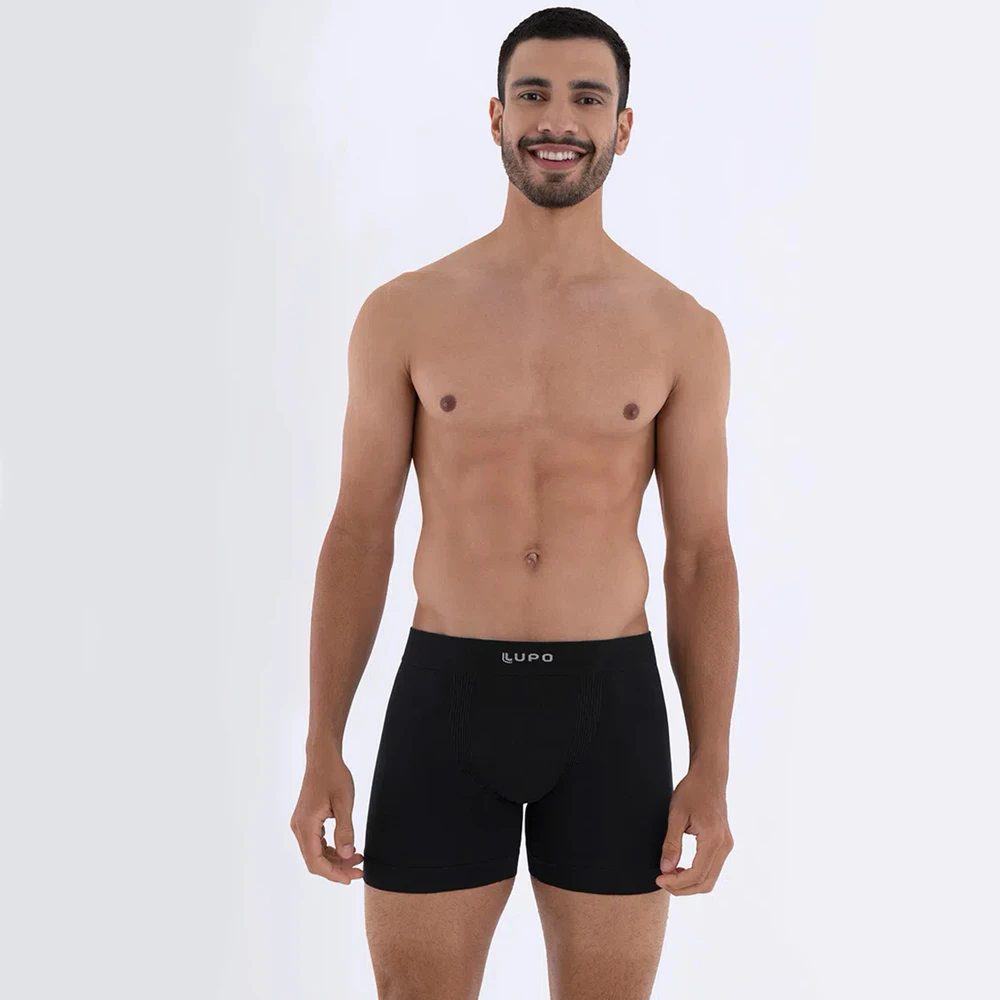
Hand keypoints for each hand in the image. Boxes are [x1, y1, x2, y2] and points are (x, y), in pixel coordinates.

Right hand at [290, 750, 364, 883]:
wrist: (323, 757)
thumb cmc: (334, 776)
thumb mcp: (344, 803)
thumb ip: (345, 830)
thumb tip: (347, 855)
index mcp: (306, 824)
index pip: (315, 860)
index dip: (333, 873)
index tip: (351, 879)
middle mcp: (299, 827)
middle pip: (314, 860)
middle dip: (336, 868)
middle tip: (359, 871)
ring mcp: (300, 823)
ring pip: (315, 852)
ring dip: (335, 859)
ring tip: (358, 858)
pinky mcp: (306, 820)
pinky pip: (316, 842)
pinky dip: (330, 849)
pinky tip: (347, 847)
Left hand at [656, 769, 732, 894]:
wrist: (709, 776)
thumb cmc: (692, 791)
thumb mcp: (676, 815)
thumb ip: (671, 844)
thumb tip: (666, 869)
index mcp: (713, 839)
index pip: (697, 874)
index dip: (677, 882)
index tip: (659, 878)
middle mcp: (724, 846)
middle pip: (705, 882)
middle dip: (682, 888)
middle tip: (662, 881)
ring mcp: (726, 846)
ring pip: (710, 879)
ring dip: (689, 883)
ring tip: (669, 876)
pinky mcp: (724, 844)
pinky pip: (712, 868)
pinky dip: (697, 875)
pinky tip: (680, 868)